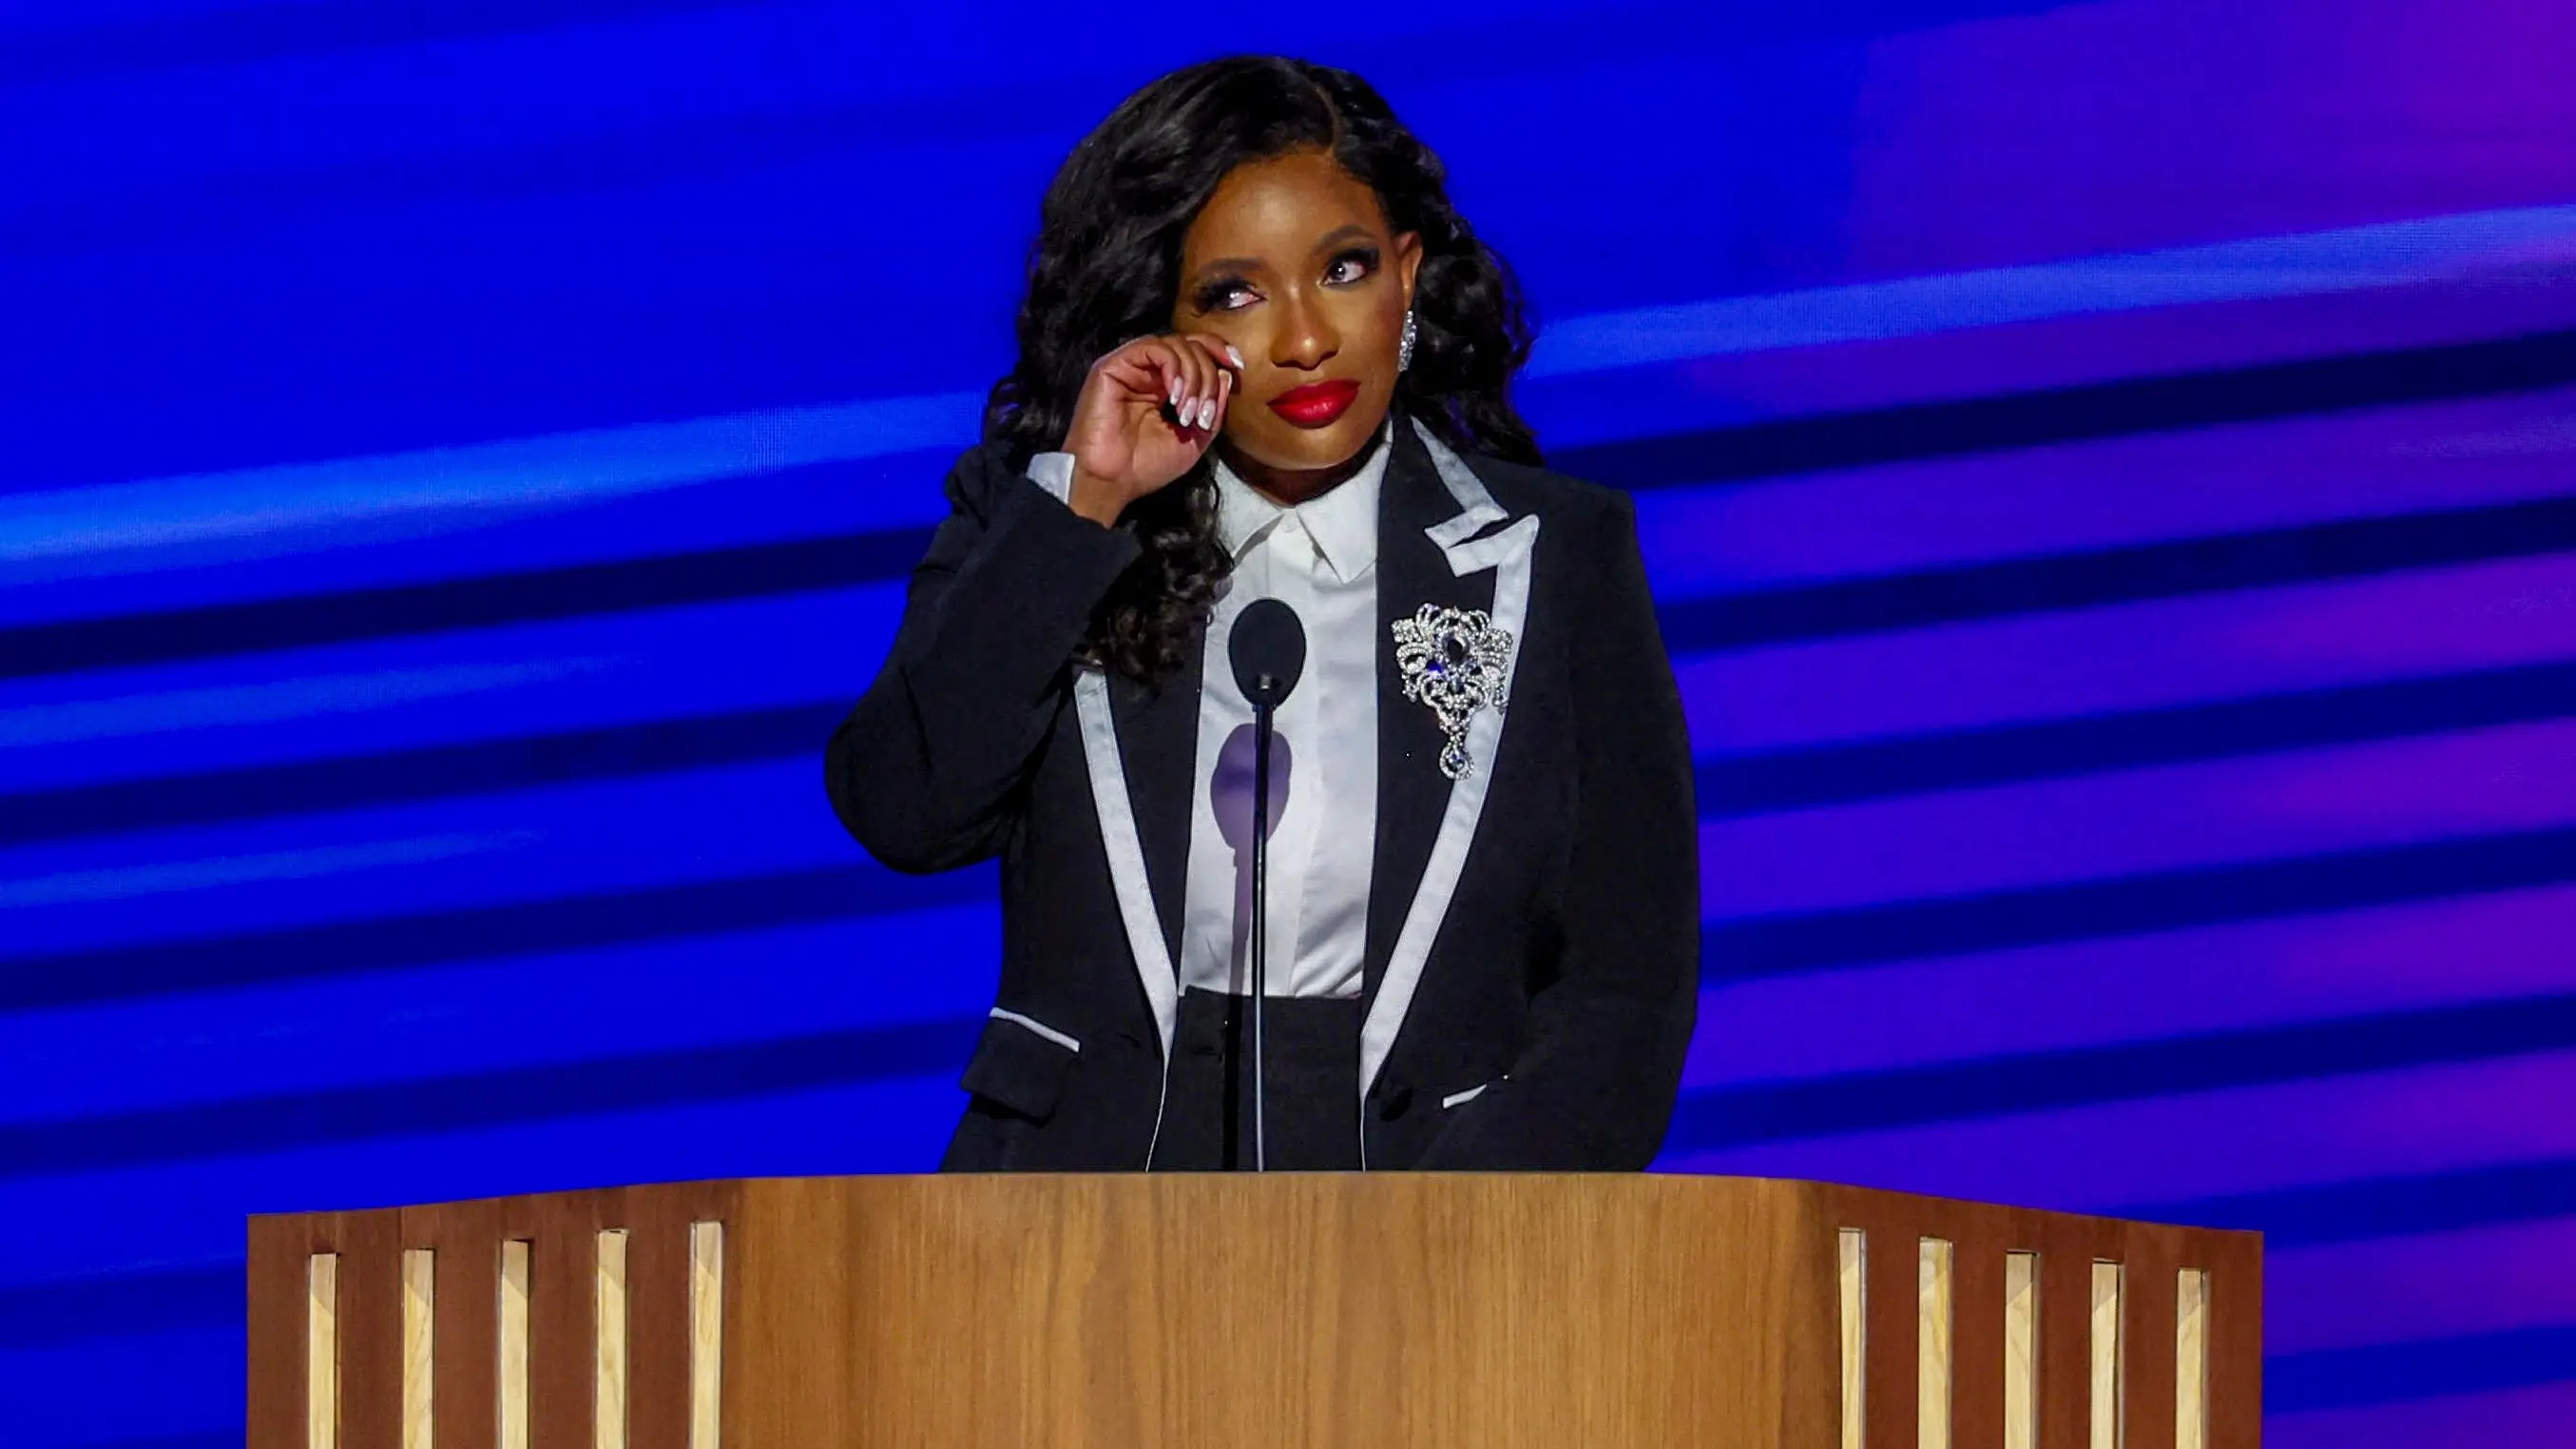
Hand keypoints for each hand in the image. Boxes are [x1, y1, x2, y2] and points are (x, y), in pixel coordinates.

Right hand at [1059, 332, 1241, 524]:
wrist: (1111, 482)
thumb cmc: (1145, 467)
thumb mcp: (1194, 440)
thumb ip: (1212, 408)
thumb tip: (1227, 374)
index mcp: (1165, 385)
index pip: (1195, 350)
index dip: (1219, 351)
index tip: (1238, 367)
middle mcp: (1148, 371)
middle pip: (1191, 346)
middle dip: (1208, 377)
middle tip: (1203, 413)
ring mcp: (1130, 366)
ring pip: (1175, 344)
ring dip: (1193, 376)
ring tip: (1186, 411)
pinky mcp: (1113, 365)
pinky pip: (1152, 347)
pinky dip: (1173, 367)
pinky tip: (1174, 395)